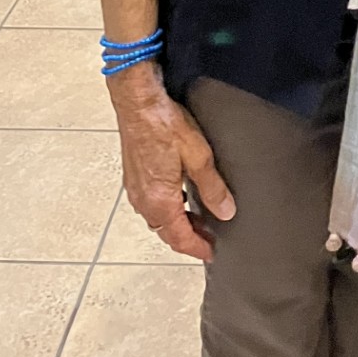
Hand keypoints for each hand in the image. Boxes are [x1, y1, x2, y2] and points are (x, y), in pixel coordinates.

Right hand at [108, 61, 234, 258]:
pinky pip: (149, 204)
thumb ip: (213, 187)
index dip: (197, 248)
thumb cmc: (164, 125)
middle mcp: (143, 201)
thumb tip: (226, 212)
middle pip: (166, 232)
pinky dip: (165, 209)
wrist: (137, 102)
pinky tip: (177, 196)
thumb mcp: (198, 156)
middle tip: (208, 237)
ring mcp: (134, 189)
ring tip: (197, 218)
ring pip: (156, 219)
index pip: (179, 238)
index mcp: (160, 201)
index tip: (210, 254)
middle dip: (187, 238)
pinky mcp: (131, 176)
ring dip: (176, 223)